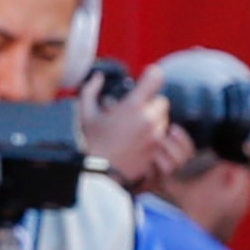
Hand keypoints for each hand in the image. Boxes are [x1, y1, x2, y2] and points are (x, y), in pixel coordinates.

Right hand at [78, 64, 174, 188]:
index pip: (156, 78)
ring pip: (163, 119)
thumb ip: (91, 90)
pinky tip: (138, 139)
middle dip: (150, 103)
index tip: (147, 78)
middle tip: (135, 110)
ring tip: (135, 127)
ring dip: (154, 119)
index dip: (152, 76)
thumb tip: (98, 76)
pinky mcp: (158, 149)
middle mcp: (149, 119)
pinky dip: (154, 135)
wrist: (100, 173)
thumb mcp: (86, 113)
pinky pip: (162, 136)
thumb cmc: (91, 142)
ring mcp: (156, 135)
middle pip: (161, 101)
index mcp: (133, 106)